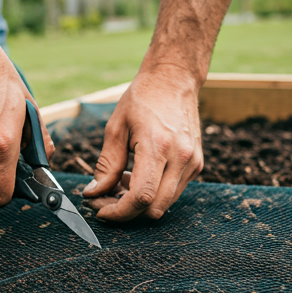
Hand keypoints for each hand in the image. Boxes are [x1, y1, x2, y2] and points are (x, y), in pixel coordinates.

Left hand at [82, 65, 202, 221]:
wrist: (174, 80)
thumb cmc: (142, 99)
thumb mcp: (116, 128)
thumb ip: (106, 165)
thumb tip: (94, 193)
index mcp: (158, 146)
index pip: (141, 198)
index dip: (119, 212)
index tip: (100, 210)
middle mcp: (181, 158)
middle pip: (154, 209)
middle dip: (126, 212)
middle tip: (105, 199)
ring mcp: (193, 163)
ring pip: (164, 205)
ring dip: (139, 204)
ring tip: (120, 184)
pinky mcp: (196, 165)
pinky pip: (172, 193)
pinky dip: (152, 195)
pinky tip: (136, 177)